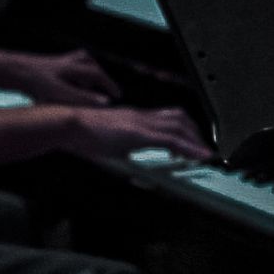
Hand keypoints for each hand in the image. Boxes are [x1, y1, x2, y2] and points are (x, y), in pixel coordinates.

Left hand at [5, 48, 120, 106]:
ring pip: (74, 65)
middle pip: (88, 65)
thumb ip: (83, 99)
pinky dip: (67, 80)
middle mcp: (64, 63)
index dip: (109, 86)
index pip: (98, 75)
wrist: (5, 70)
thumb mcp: (59, 93)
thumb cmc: (31, 81)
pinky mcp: (41, 69)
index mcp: (72, 67)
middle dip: (98, 76)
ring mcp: (52, 64)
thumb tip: (105, 103)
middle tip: (104, 88)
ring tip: (85, 88)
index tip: (117, 95)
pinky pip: (61, 72)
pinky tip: (60, 93)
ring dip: (82, 75)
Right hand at [69, 105, 214, 161]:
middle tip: (203, 149)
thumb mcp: (110, 140)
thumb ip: (123, 144)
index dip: (185, 129)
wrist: (69, 124)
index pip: (168, 118)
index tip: (194, 141)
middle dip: (195, 134)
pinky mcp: (138, 133)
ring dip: (195, 140)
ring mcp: (141, 123)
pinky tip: (197, 156)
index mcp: (136, 118)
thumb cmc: (83, 133)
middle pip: (179, 118)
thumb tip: (128, 152)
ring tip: (203, 154)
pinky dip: (188, 147)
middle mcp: (142, 117)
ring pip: (179, 126)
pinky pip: (170, 139)